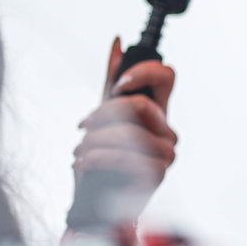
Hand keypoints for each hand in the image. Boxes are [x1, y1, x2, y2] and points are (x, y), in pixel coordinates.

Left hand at [71, 38, 176, 226]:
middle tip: (83, 125)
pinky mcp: (158, 174)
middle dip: (103, 113)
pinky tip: (82, 163)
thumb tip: (117, 41)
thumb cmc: (101, 160)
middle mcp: (167, 131)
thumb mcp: (103, 116)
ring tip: (78, 151)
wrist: (96, 204)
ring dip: (95, 141)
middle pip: (140, 105)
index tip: (117, 86)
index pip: (167, 76)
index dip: (143, 72)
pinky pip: (128, 157)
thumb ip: (112, 79)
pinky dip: (99, 158)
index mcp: (158, 112)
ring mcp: (166, 153)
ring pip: (131, 132)